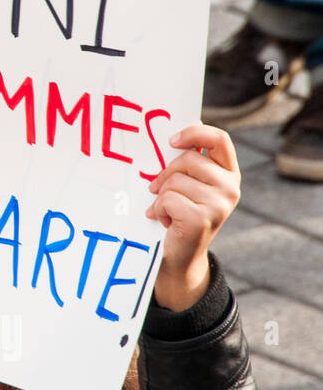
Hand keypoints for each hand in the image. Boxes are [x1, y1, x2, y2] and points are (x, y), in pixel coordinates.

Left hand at [145, 123, 239, 310]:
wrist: (179, 256)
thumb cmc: (179, 214)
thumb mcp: (187, 185)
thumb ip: (187, 163)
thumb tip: (176, 133)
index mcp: (229, 174)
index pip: (219, 139)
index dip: (195, 133)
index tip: (172, 140)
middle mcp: (231, 188)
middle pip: (188, 159)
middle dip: (166, 174)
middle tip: (159, 190)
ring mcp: (219, 204)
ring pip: (174, 180)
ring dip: (161, 196)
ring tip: (168, 211)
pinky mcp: (203, 218)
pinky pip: (167, 199)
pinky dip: (158, 209)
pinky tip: (166, 221)